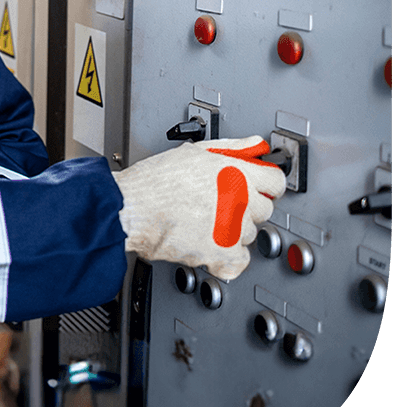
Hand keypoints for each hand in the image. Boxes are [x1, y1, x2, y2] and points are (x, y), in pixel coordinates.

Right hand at [111, 136, 285, 280]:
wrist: (131, 209)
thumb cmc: (153, 182)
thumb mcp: (194, 152)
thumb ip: (230, 148)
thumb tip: (253, 145)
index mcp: (236, 171)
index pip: (276, 181)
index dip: (264, 185)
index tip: (256, 188)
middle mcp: (240, 198)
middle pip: (264, 209)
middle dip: (246, 207)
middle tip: (220, 205)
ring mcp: (233, 227)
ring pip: (249, 234)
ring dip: (233, 231)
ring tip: (206, 223)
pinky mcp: (221, 252)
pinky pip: (240, 261)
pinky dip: (227, 259)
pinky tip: (212, 247)